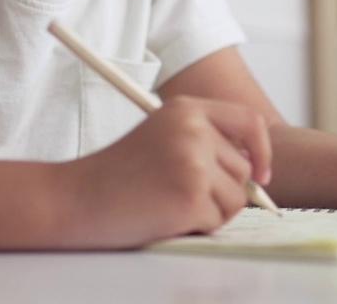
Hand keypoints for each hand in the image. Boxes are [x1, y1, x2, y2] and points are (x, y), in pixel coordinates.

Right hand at [67, 95, 271, 247]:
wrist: (75, 198)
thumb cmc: (116, 176)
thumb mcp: (163, 139)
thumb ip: (206, 143)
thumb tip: (257, 172)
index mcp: (187, 109)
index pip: (249, 122)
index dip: (261, 150)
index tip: (260, 173)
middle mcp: (194, 129)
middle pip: (244, 170)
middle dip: (220, 191)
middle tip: (177, 194)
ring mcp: (193, 161)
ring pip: (235, 199)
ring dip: (209, 211)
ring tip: (167, 204)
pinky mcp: (190, 195)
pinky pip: (216, 221)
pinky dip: (195, 227)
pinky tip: (162, 216)